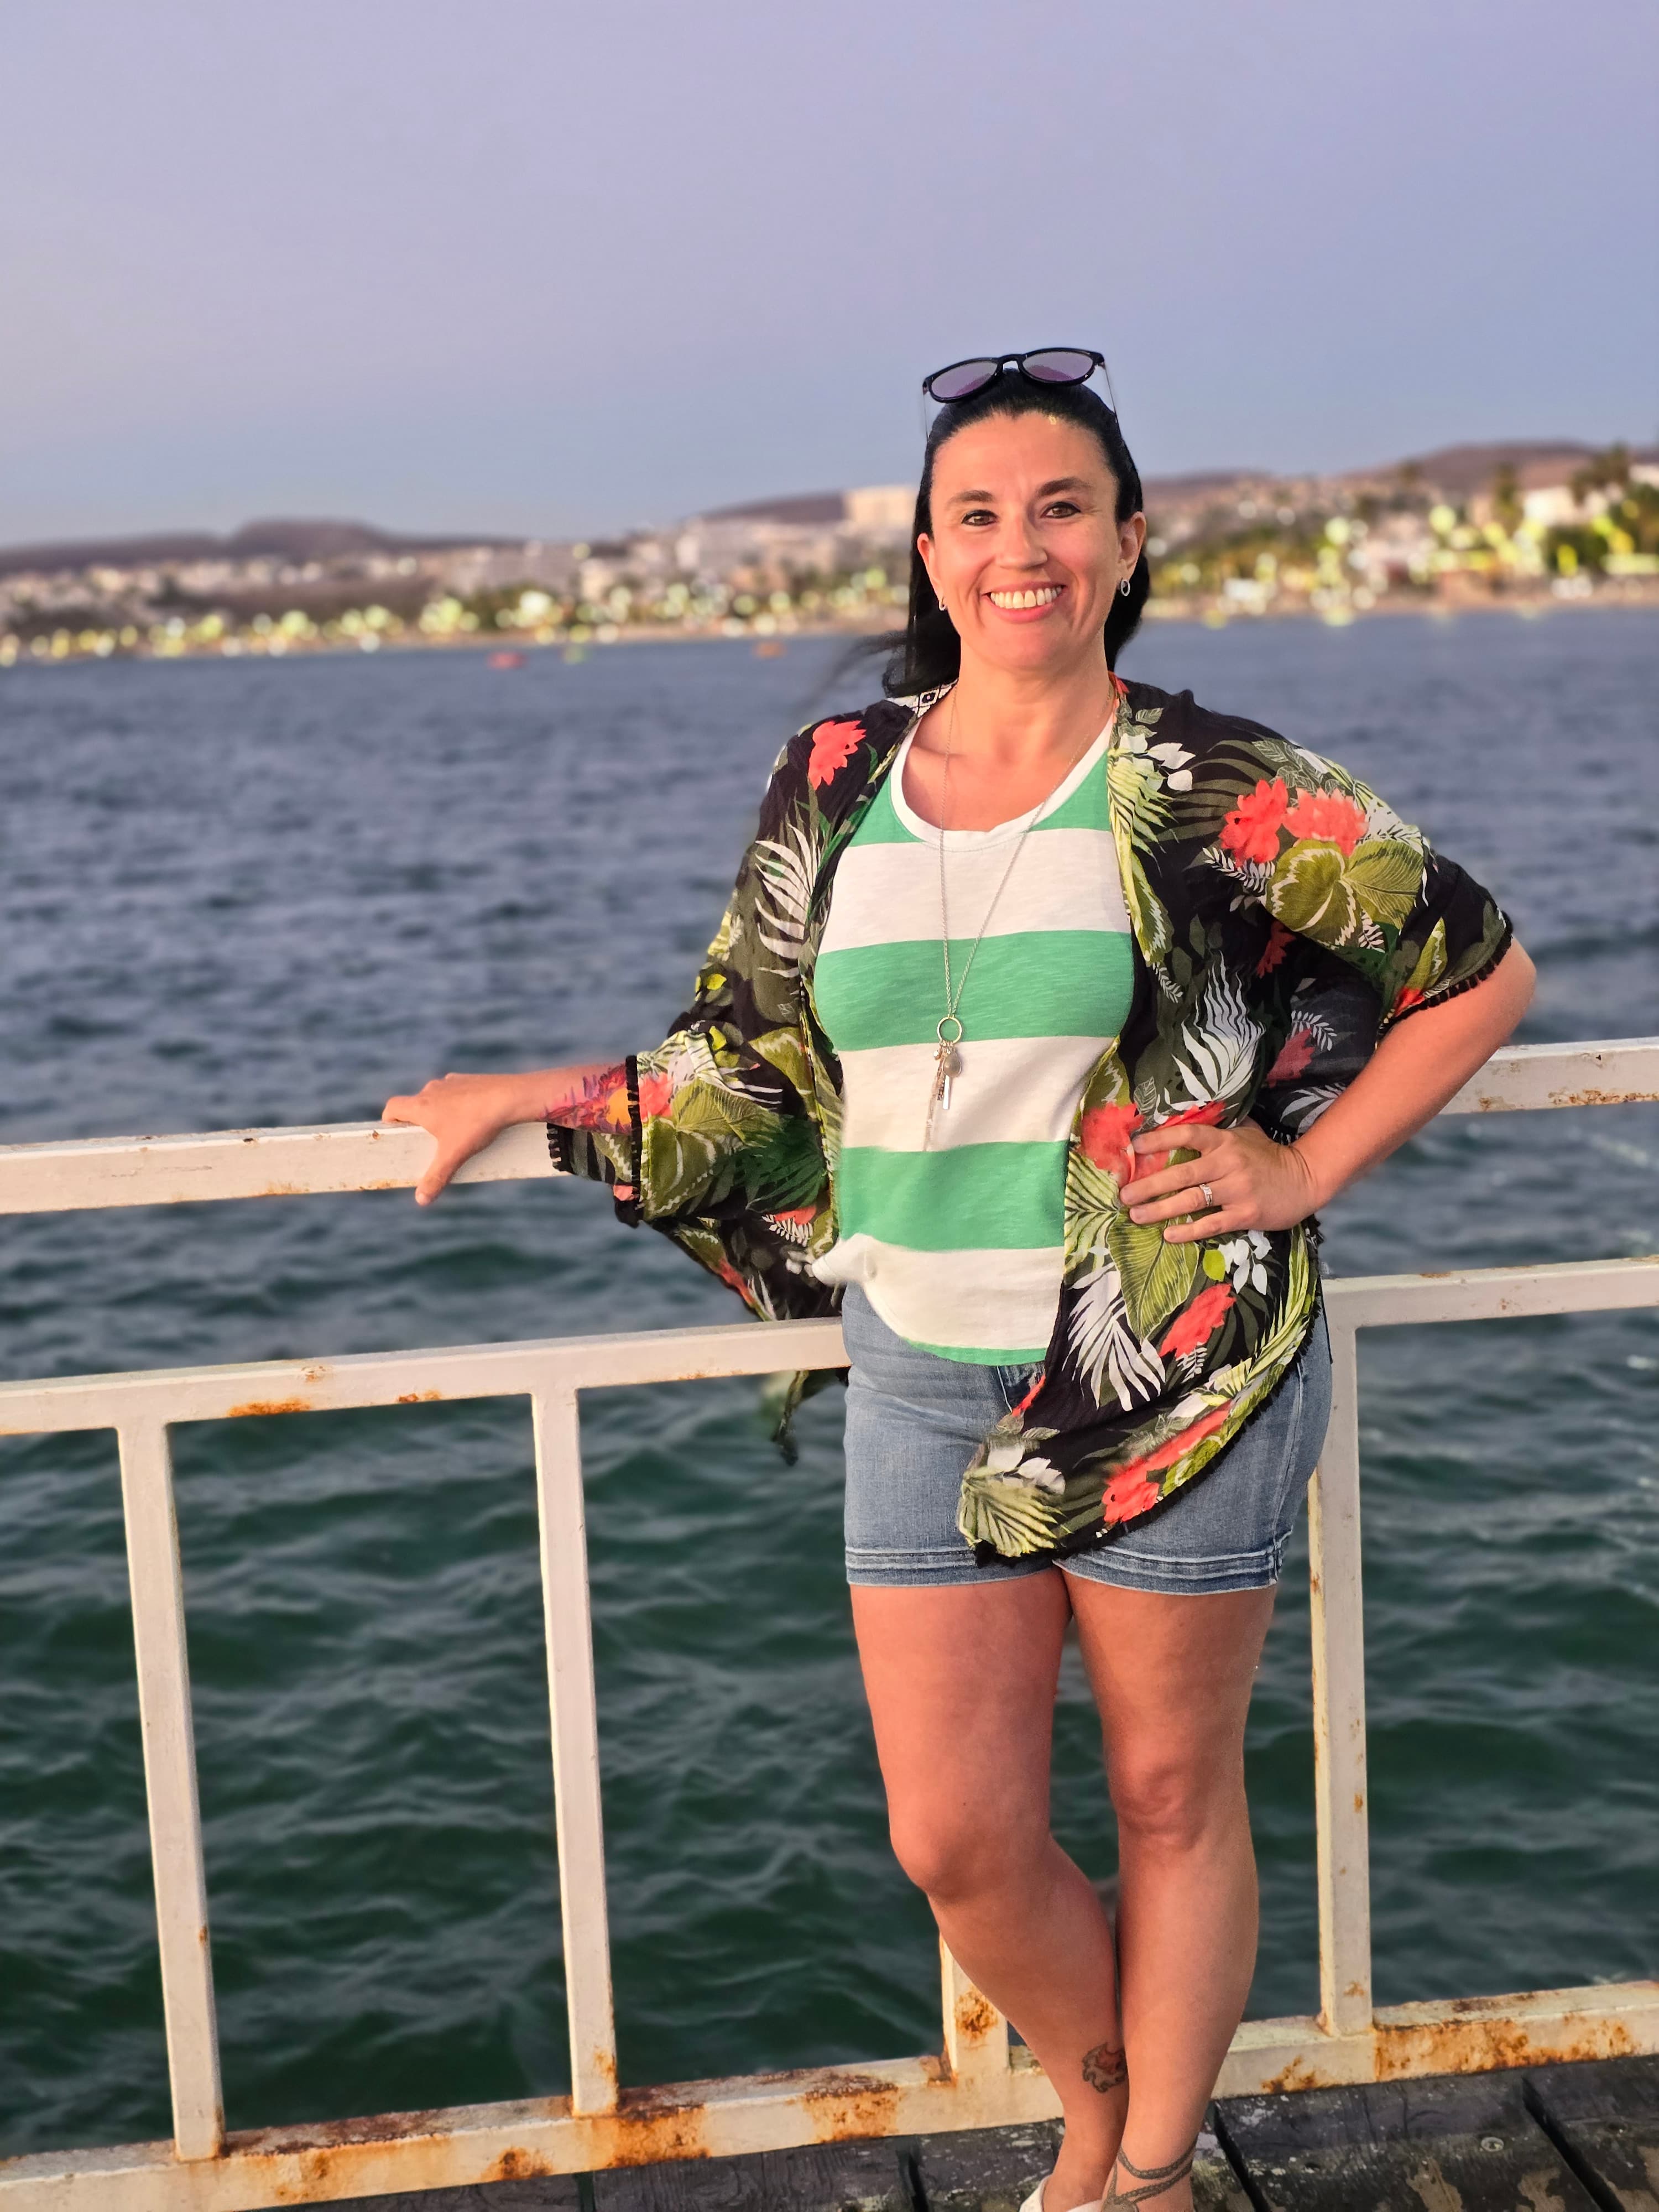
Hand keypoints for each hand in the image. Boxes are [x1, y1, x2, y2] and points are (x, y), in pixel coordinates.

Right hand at [381, 1070, 542, 1204]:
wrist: (511, 1097)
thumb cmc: (477, 1124)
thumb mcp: (454, 1155)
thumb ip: (436, 1178)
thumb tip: (421, 1199)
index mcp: (421, 1105)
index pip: (392, 1107)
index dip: (389, 1120)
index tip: (395, 1132)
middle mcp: (432, 1089)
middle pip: (415, 1104)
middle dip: (418, 1121)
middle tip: (429, 1140)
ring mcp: (452, 1082)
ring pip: (437, 1097)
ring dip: (439, 1111)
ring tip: (455, 1130)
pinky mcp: (470, 1079)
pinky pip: (457, 1092)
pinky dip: (459, 1103)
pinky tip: (474, 1117)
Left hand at [1120, 1118, 1322, 1241]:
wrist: (1305, 1180)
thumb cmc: (1268, 1158)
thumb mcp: (1246, 1136)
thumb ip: (1218, 1133)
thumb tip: (1184, 1124)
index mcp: (1225, 1142)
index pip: (1187, 1135)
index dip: (1159, 1140)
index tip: (1134, 1147)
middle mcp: (1228, 1163)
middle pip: (1181, 1172)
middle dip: (1148, 1185)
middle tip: (1124, 1195)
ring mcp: (1237, 1189)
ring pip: (1191, 1199)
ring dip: (1160, 1210)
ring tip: (1136, 1216)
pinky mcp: (1245, 1213)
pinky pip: (1211, 1223)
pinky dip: (1189, 1230)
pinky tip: (1169, 1235)